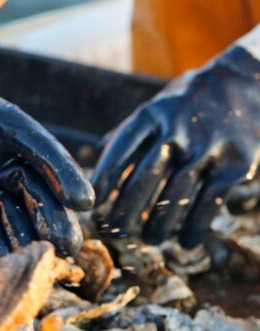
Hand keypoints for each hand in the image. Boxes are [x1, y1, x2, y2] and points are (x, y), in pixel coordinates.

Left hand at [92, 44, 259, 247]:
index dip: (104, 182)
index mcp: (152, 115)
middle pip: (145, 178)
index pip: (120, 152)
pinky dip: (196, 225)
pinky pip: (210, 201)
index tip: (93, 206)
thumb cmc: (193, 100)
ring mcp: (208, 147)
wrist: (251, 80)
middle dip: (126, 210)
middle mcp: (178, 130)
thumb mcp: (160, 104)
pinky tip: (186, 242)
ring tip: (150, 240)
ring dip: (159, 224)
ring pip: (176, 195)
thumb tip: (97, 154)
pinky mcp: (237, 162)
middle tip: (115, 231)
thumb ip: (131, 131)